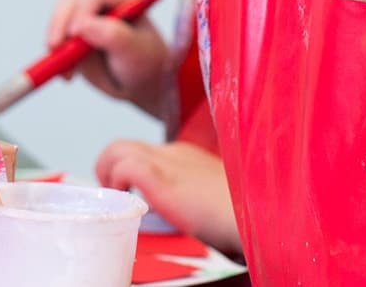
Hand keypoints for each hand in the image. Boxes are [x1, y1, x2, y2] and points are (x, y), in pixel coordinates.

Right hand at [46, 0, 170, 115]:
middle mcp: (97, 5)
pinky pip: (56, 44)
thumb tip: (83, 26)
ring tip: (66, 71)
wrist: (142, 83)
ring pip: (58, 21)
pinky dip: (55, 58)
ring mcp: (82, 21)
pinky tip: (68, 76)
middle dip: (59, 23)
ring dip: (55, 42)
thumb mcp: (135, 51)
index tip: (76, 34)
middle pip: (69, 2)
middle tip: (55, 47)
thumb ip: (113, 35)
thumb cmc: (145, 63)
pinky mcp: (71, 40)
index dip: (82, 10)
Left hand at [96, 139, 239, 254]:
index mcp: (187, 156)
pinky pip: (124, 167)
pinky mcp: (160, 176)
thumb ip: (198, 199)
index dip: (132, 168)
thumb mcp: (217, 199)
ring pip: (117, 149)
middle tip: (112, 194)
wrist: (259, 210)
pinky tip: (126, 202)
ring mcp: (166, 162)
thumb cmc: (244, 212)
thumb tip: (190, 220)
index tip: (130, 192)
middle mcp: (173, 153)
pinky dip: (117, 181)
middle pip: (126, 144)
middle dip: (110, 166)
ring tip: (110, 196)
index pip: (148, 151)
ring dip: (107, 171)